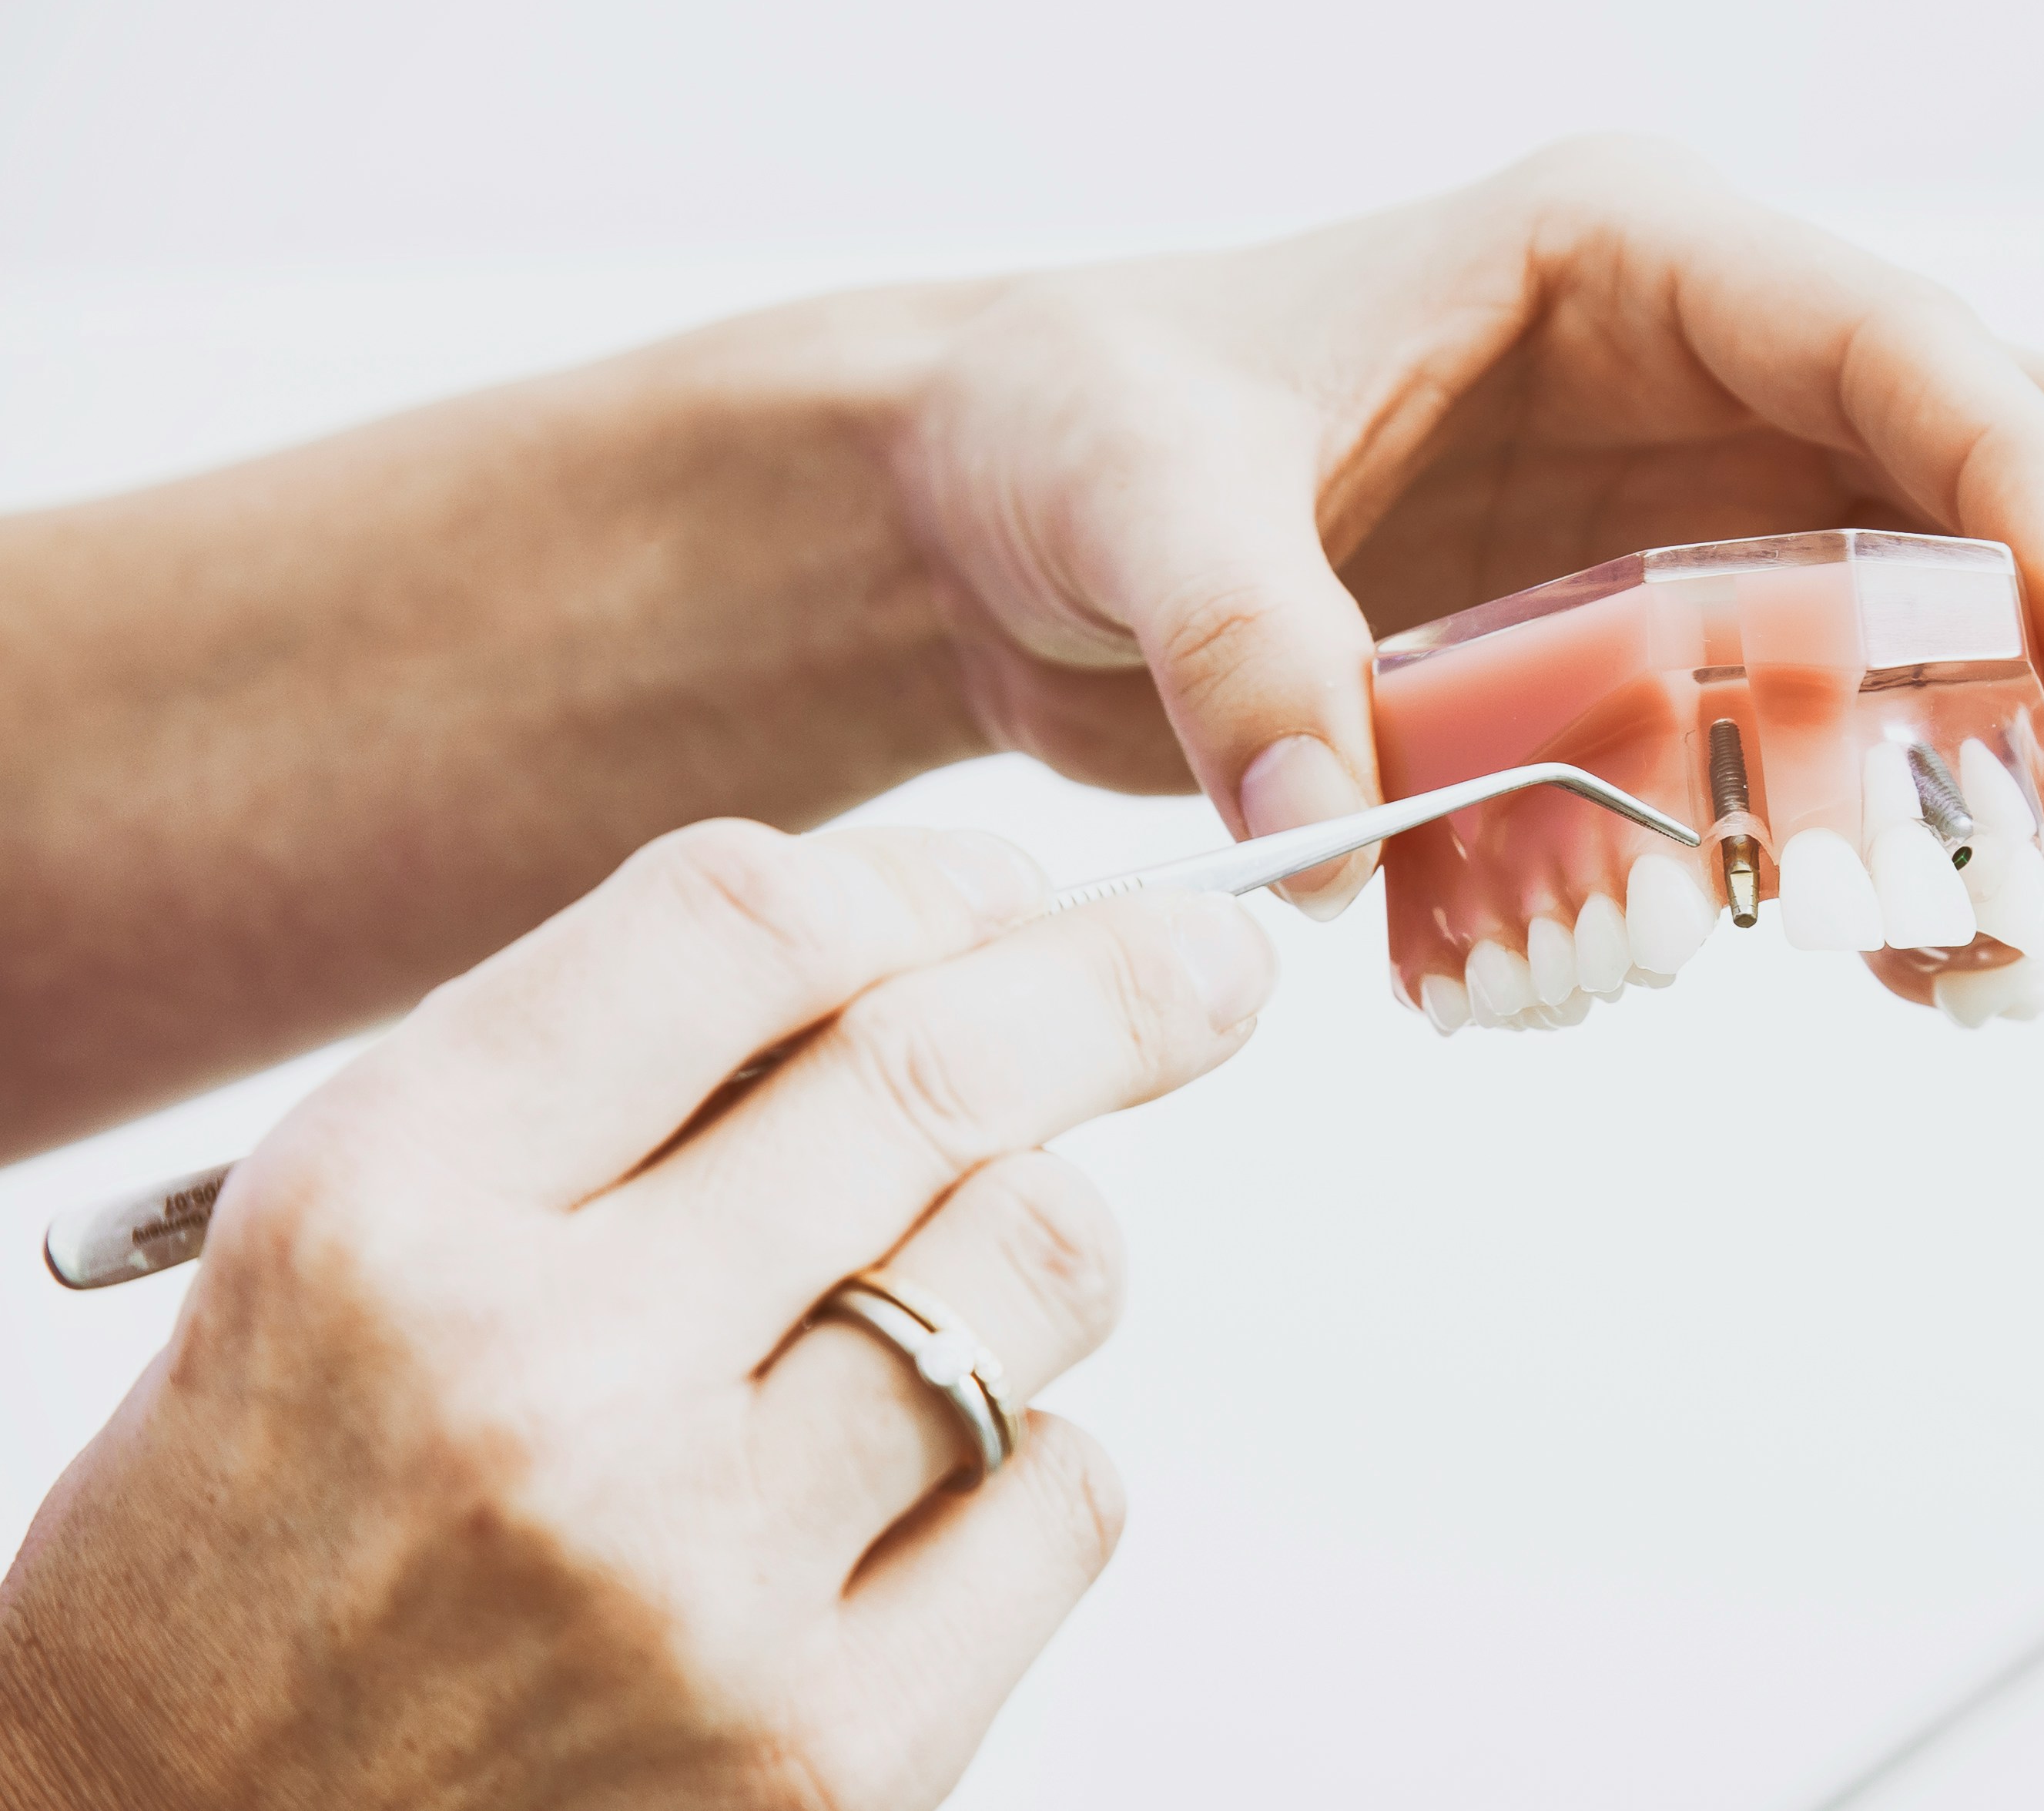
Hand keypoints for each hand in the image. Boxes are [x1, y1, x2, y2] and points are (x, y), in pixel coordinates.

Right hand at [0, 821, 1274, 1808]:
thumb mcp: (352, 1237)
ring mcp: (701, 1586)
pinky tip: (906, 1492)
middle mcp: (545, 1389)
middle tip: (1208, 961)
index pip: (737, 931)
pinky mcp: (828, 1756)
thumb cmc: (276, 1522)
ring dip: (1036, 1238)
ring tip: (945, 1281)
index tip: (1005, 888)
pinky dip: (1029, 1457)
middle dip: (1119, 985)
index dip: (919, 879)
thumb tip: (943, 939)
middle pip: (937, 1076)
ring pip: (1042, 1267)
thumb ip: (611, 1079)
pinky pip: (1069, 1492)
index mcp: (390, 1213)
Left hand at [874, 136, 2043, 955]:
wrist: (999, 517)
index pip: (1917, 357)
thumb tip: (1329, 829)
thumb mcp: (1134, 496)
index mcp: (1636, 267)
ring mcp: (1709, 522)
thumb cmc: (1068, 427)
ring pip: (1976, 621)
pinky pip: (1854, 739)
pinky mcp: (1667, 657)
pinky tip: (1938, 974)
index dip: (2043, 516)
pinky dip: (1919, 846)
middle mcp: (1715, 382)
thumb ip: (1235, 642)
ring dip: (2039, 783)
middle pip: (2020, 480)